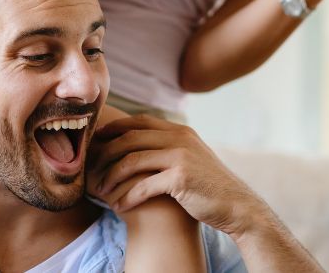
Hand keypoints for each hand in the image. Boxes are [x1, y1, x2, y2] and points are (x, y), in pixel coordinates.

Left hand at [88, 115, 269, 237]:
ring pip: (132, 161)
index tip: (98, 141)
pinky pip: (143, 185)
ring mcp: (181, 156)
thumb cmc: (209, 186)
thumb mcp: (192, 157)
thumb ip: (171, 147)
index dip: (115, 129)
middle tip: (92, 169)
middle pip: (130, 139)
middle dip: (106, 154)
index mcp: (180, 131)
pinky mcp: (180, 178)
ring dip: (112, 177)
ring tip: (101, 190)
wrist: (236, 206)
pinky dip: (127, 196)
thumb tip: (142, 145)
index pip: (139, 121)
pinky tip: (119, 206)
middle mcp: (180, 138)